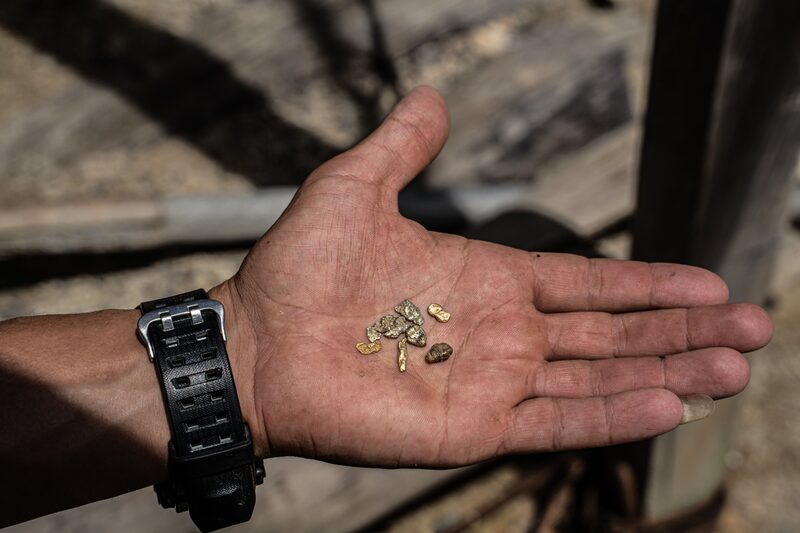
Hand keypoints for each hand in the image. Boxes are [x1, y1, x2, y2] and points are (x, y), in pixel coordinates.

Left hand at [215, 87, 772, 466]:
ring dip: (668, 371)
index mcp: (486, 281)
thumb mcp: (355, 186)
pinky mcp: (471, 428)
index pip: (586, 284)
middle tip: (752, 328)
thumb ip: (403, 146)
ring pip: (598, 378)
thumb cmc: (298, 268)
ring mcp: (490, 383)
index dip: (646, 284)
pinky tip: (669, 403)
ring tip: (734, 366)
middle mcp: (500, 334)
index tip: (707, 282)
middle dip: (680, 330)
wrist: (256, 343)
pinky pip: (555, 422)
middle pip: (610, 333)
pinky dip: (612, 416)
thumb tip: (433, 98)